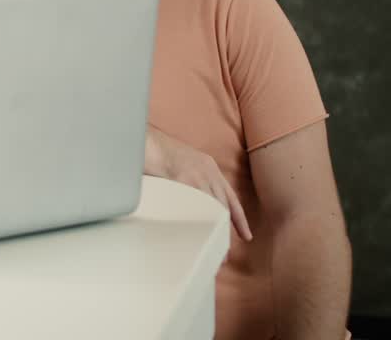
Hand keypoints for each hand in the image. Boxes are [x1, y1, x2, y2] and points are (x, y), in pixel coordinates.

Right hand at [145, 126, 252, 241]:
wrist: (144, 140)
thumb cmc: (155, 152)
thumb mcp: (181, 163)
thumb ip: (189, 180)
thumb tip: (189, 203)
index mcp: (208, 166)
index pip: (230, 197)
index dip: (238, 218)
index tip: (246, 236)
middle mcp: (208, 171)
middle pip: (224, 206)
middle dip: (226, 229)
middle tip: (225, 250)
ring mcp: (197, 176)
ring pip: (212, 209)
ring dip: (213, 229)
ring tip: (211, 248)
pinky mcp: (185, 181)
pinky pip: (195, 207)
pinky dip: (196, 222)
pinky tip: (196, 235)